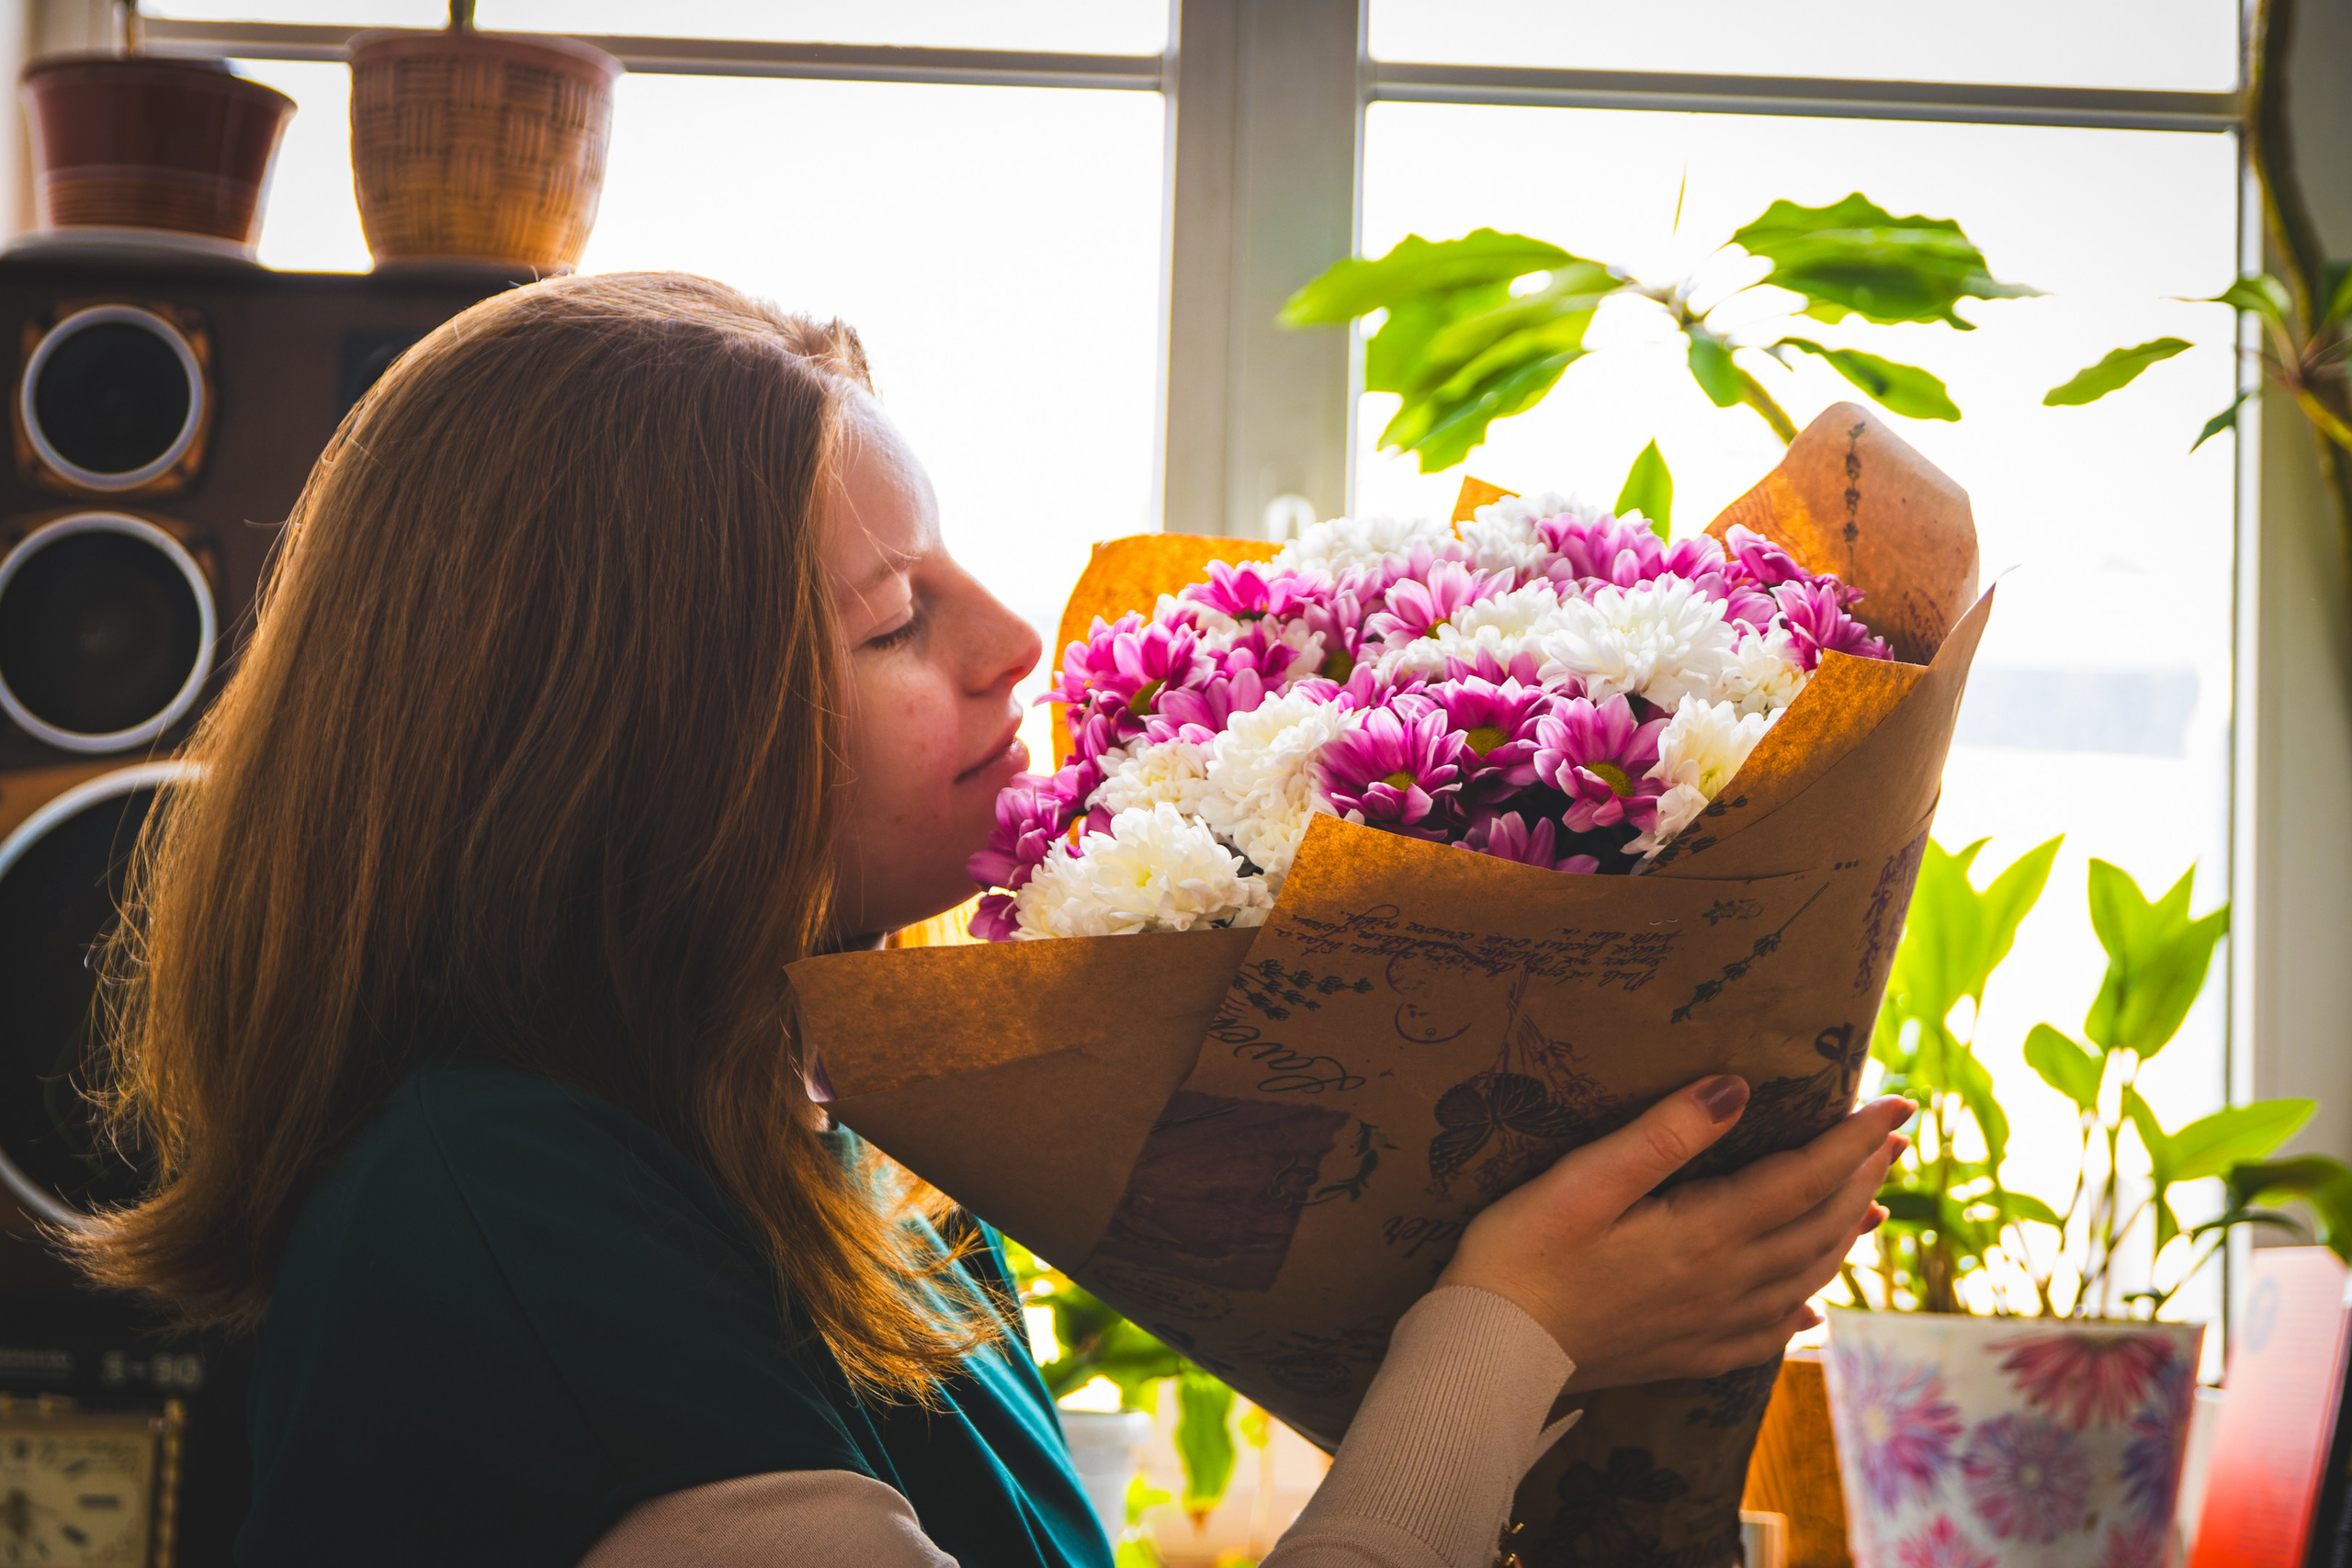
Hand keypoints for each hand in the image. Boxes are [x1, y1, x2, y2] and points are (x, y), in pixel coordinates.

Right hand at [1435, 1076, 1909, 1391]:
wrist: (1489, 1354)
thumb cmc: (1522, 1253)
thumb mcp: (1584, 1179)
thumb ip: (1665, 1134)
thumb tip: (1737, 1088)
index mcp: (1703, 1232)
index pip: (1803, 1178)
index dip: (1853, 1139)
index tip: (1896, 1104)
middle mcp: (1723, 1283)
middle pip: (1815, 1226)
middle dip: (1859, 1179)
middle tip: (1891, 1139)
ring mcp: (1709, 1325)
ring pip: (1803, 1278)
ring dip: (1842, 1236)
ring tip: (1870, 1205)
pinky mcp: (1687, 1353)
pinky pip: (1769, 1332)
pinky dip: (1802, 1308)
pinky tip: (1810, 1307)